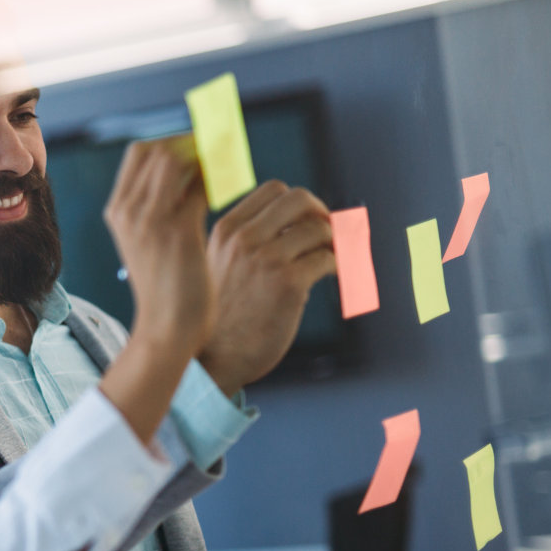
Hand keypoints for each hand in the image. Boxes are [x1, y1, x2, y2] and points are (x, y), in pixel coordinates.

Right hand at [103, 135, 214, 358]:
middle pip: (160, 148)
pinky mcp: (178, 230)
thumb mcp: (154, 244)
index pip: (141, 152)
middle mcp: (129, 210)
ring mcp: (150, 219)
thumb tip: (198, 180)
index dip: (175, 143)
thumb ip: (167, 211)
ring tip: (234, 161)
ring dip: (211, 156)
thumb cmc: (167, 291)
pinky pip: (202, 186)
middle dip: (195, 143)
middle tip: (225, 147)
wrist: (167, 330)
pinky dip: (222, 179)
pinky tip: (239, 185)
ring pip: (180, 160)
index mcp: (119, 211)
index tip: (204, 149)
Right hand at [198, 180, 337, 394]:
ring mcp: (266, 260)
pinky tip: (331, 277)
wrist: (213, 359)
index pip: (273, 191)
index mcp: (225, 230)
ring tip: (332, 259)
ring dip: (333, 243)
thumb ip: (246, 242)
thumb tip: (301, 225)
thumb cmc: (219, 317)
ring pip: (318, 229)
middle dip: (320, 212)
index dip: (298, 204)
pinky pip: (328, 259)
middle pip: (299, 198)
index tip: (306, 221)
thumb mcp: (218, 266)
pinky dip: (337, 266)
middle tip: (327, 233)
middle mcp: (244, 239)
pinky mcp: (288, 284)